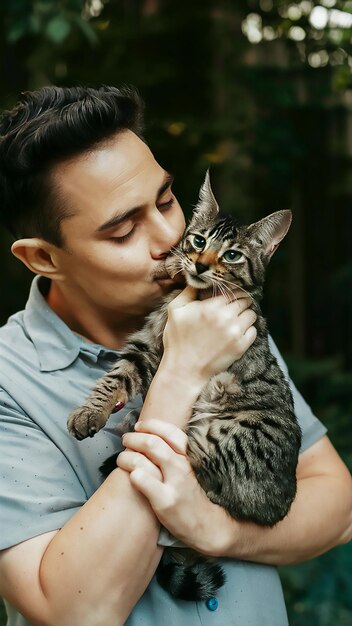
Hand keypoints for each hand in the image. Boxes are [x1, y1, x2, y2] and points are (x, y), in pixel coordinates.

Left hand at [117, 419, 229, 555]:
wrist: (207, 525)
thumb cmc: (192, 495)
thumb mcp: (190, 469)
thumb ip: (175, 454)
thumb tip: (152, 438)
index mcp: (188, 456)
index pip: (169, 431)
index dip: (150, 425)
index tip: (138, 426)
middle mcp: (182, 466)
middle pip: (152, 442)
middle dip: (133, 438)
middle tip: (125, 440)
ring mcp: (174, 483)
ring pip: (142, 459)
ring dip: (126, 457)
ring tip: (121, 459)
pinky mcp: (165, 500)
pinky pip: (141, 480)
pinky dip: (132, 475)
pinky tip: (130, 477)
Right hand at [162, 286, 256, 383]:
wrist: (184, 370)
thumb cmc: (177, 341)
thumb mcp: (175, 311)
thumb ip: (188, 292)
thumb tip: (198, 279)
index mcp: (211, 306)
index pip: (232, 291)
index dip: (231, 292)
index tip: (229, 296)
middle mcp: (226, 317)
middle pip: (245, 300)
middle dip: (240, 302)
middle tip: (233, 308)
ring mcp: (236, 333)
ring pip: (251, 315)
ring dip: (245, 315)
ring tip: (235, 320)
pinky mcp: (241, 346)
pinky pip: (253, 331)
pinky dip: (248, 330)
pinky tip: (237, 333)